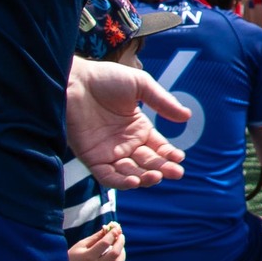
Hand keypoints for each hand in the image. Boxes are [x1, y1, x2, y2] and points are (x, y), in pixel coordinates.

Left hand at [66, 56, 189, 188]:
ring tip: (156, 176)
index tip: (179, 158)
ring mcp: (109, 152)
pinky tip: (134, 180)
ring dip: (144, 178)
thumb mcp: (141, 85)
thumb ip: (163, 102)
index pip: (158, 148)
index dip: (169, 154)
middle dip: (162, 169)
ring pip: (130, 173)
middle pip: (148, 163)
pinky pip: (107, 176)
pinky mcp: (91, 158)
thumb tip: (187, 116)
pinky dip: (120, 182)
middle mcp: (126, 144)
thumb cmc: (106, 78)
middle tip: (175, 172)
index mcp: (138, 128)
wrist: (74, 80)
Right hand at [67, 222, 125, 260]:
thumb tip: (108, 228)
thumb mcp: (81, 245)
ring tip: (120, 247)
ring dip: (122, 254)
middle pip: (114, 253)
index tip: (116, 229)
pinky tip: (118, 259)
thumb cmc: (72, 257)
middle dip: (120, 242)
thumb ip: (95, 237)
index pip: (105, 243)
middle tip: (121, 236)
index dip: (112, 234)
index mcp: (88, 256)